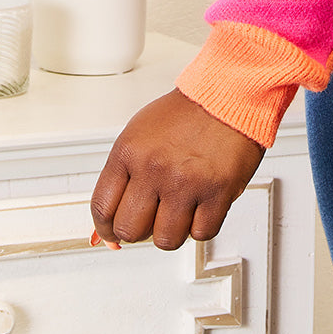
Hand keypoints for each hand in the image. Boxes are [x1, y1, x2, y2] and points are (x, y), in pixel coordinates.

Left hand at [90, 89, 265, 250]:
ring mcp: (186, 181)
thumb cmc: (188, 112)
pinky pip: (201, 234)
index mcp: (129, 151)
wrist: (231, 92)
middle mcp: (154, 168)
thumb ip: (123, 175)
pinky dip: (202, 226)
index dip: (106, 229)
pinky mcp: (217, 190)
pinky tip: (203, 206)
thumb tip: (107, 223)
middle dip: (140, 230)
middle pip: (129, 231)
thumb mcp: (141, 133)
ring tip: (181, 210)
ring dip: (173, 231)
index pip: (101, 208)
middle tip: (152, 218)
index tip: (114, 233)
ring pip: (165, 240)